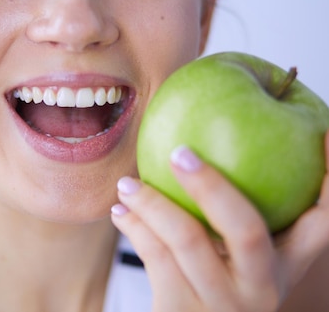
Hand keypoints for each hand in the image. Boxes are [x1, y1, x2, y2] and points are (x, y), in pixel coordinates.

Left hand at [110, 130, 328, 311]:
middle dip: (212, 185)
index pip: (322, 223)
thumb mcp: (238, 262)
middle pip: (246, 229)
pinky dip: (134, 227)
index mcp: (285, 267)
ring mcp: (221, 304)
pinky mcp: (179, 310)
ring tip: (127, 183)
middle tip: (180, 153)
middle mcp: (261, 289)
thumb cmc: (213, 286)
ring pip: (187, 241)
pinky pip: (154, 257)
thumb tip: (206, 144)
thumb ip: (234, 217)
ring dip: (151, 202)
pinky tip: (121, 212)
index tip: (323, 135)